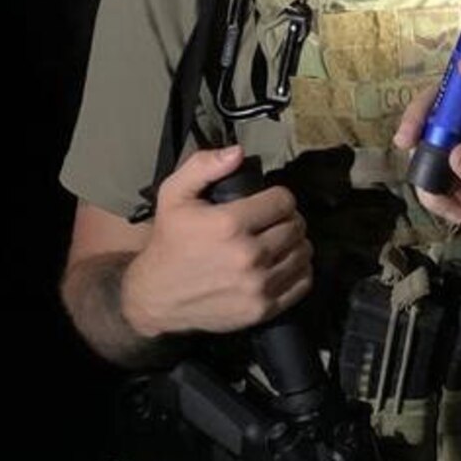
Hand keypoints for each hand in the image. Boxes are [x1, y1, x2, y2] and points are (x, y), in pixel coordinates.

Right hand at [121, 145, 313, 337]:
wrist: (157, 296)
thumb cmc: (169, 242)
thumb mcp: (174, 195)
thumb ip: (203, 166)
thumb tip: (238, 152)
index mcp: (229, 224)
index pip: (283, 201)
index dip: (279, 197)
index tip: (269, 202)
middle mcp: (248, 255)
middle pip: (296, 226)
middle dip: (288, 219)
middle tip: (274, 222)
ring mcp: (258, 285)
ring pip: (303, 253)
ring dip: (296, 244)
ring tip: (279, 242)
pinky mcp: (263, 309)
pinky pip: (303, 283)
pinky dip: (299, 271)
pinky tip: (283, 264)